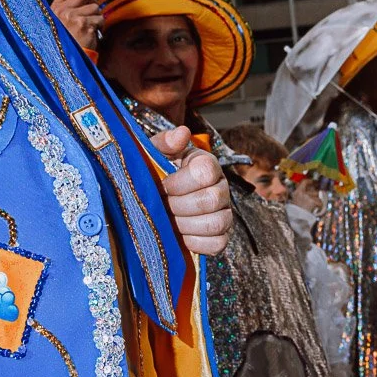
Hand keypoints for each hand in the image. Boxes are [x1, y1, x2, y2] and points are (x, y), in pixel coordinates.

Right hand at [51, 0, 101, 50]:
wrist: (67, 60)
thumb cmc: (66, 44)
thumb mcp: (60, 23)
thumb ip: (69, 9)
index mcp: (54, 8)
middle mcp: (62, 11)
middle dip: (93, 2)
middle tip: (94, 12)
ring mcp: (72, 17)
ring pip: (95, 7)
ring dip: (97, 17)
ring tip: (91, 28)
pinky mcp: (83, 25)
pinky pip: (100, 19)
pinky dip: (100, 26)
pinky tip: (92, 34)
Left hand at [152, 126, 231, 255]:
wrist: (155, 201)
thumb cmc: (154, 175)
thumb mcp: (153, 155)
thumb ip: (164, 142)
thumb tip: (181, 133)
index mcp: (206, 165)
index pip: (206, 171)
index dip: (179, 182)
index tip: (162, 185)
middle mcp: (221, 188)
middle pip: (212, 200)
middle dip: (179, 206)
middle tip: (163, 205)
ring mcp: (224, 213)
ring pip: (217, 223)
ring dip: (186, 225)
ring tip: (169, 221)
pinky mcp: (221, 236)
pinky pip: (218, 243)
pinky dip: (195, 242)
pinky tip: (180, 236)